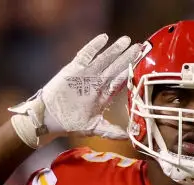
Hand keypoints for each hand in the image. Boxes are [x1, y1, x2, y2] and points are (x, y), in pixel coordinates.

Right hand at [9, 34, 139, 145]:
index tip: (143, 65)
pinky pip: (85, 55)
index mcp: (103, 95)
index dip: (131, 72)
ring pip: (104, 59)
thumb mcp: (95, 128)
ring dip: (115, 50)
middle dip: (127, 57)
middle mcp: (97, 82)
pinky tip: (104, 38)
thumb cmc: (71, 123)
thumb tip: (131, 136)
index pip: (121, 81)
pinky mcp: (74, 69)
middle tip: (140, 47)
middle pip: (116, 67)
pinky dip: (93, 46)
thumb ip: (112, 131)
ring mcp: (86, 74)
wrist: (49, 118)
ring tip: (127, 40)